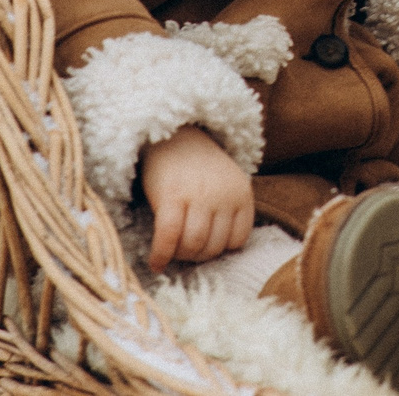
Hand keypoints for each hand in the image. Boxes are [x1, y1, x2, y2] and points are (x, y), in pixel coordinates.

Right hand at [139, 126, 253, 271]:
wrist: (173, 135)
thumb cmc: (199, 168)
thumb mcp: (226, 185)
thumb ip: (228, 213)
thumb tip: (214, 254)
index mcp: (242, 193)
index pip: (238, 241)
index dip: (220, 249)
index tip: (205, 247)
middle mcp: (223, 195)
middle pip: (213, 247)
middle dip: (196, 255)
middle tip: (183, 250)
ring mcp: (198, 195)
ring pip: (192, 245)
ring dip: (179, 256)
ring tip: (171, 250)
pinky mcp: (171, 196)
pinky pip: (168, 237)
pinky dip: (161, 255)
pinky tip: (156, 263)